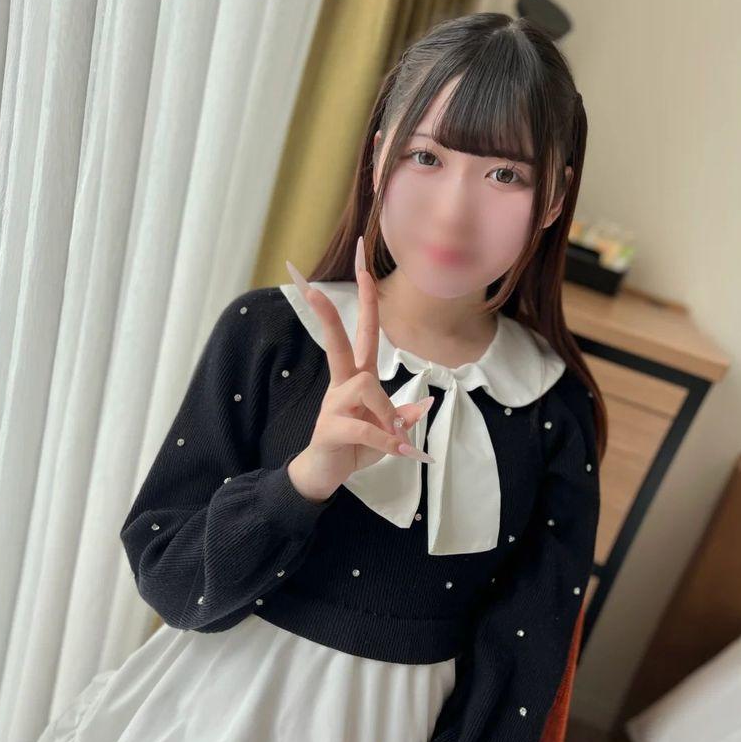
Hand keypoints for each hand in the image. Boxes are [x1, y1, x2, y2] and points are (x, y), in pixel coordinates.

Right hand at [285, 236, 434, 500]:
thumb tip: (427, 401)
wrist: (325, 475)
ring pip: (366, 386)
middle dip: (327, 314)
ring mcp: (334, 404)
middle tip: (313, 287)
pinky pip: (366, 427)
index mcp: (358, 377)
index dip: (365, 300)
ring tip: (397, 438)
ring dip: (388, 412)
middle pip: (339, 341)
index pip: (363, 332)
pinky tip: (399, 451)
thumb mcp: (388, 430)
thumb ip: (404, 414)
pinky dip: (387, 440)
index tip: (363, 266)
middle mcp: (344, 384)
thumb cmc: (355, 447)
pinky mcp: (331, 428)